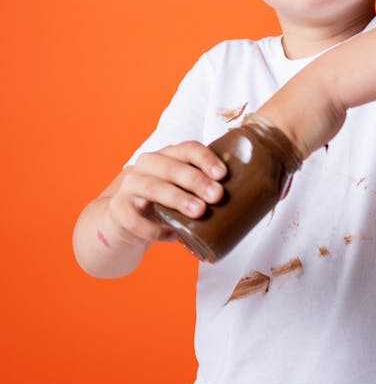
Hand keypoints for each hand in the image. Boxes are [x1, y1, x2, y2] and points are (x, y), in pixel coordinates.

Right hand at [106, 142, 226, 244]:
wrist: (123, 223)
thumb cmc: (162, 205)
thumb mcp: (182, 192)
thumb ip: (204, 192)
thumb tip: (248, 201)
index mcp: (167, 156)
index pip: (187, 149)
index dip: (205, 159)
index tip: (223, 174)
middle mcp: (146, 165)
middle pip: (171, 167)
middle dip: (196, 180)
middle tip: (217, 196)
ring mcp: (129, 186)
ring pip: (153, 187)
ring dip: (178, 199)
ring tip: (199, 212)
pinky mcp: (118, 209)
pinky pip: (136, 218)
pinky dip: (155, 228)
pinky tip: (171, 235)